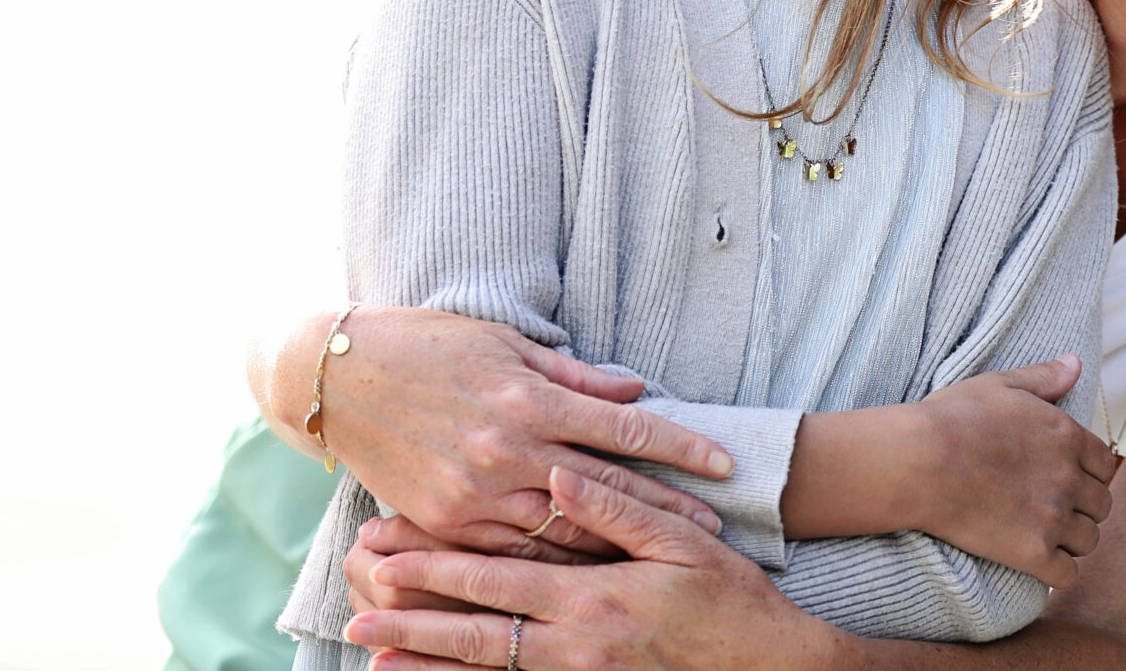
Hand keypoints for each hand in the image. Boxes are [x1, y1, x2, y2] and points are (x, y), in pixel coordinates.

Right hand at [318, 307, 729, 557]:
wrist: (339, 378)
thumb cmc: (429, 346)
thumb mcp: (508, 346)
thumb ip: (575, 378)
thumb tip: (635, 393)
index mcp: (528, 401)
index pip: (624, 429)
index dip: (680, 448)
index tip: (724, 463)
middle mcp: (506, 451)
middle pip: (605, 491)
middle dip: (664, 510)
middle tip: (712, 528)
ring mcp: (472, 494)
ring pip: (562, 533)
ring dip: (616, 547)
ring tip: (664, 556)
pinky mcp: (442, 521)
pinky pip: (508, 552)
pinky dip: (552, 563)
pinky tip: (589, 572)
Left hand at [347, 466, 841, 670]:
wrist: (770, 669)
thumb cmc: (731, 598)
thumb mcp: (685, 541)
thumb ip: (619, 506)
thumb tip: (560, 474)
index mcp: (594, 593)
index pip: (496, 579)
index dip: (437, 568)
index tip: (385, 556)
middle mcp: (575, 642)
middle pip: (476, 629)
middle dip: (412, 618)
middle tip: (355, 609)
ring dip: (426, 662)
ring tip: (373, 653)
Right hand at [910, 357, 1117, 586]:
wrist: (919, 461)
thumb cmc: (953, 418)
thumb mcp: (1001, 384)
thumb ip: (1044, 377)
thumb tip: (1076, 364)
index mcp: (1066, 436)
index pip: (1104, 464)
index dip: (1089, 473)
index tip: (1069, 479)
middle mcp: (1068, 477)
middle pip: (1101, 505)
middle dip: (1084, 508)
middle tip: (1057, 510)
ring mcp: (1053, 517)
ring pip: (1089, 540)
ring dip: (1073, 541)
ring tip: (1048, 537)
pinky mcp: (1032, 552)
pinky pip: (1067, 575)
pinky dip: (1057, 574)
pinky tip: (1039, 565)